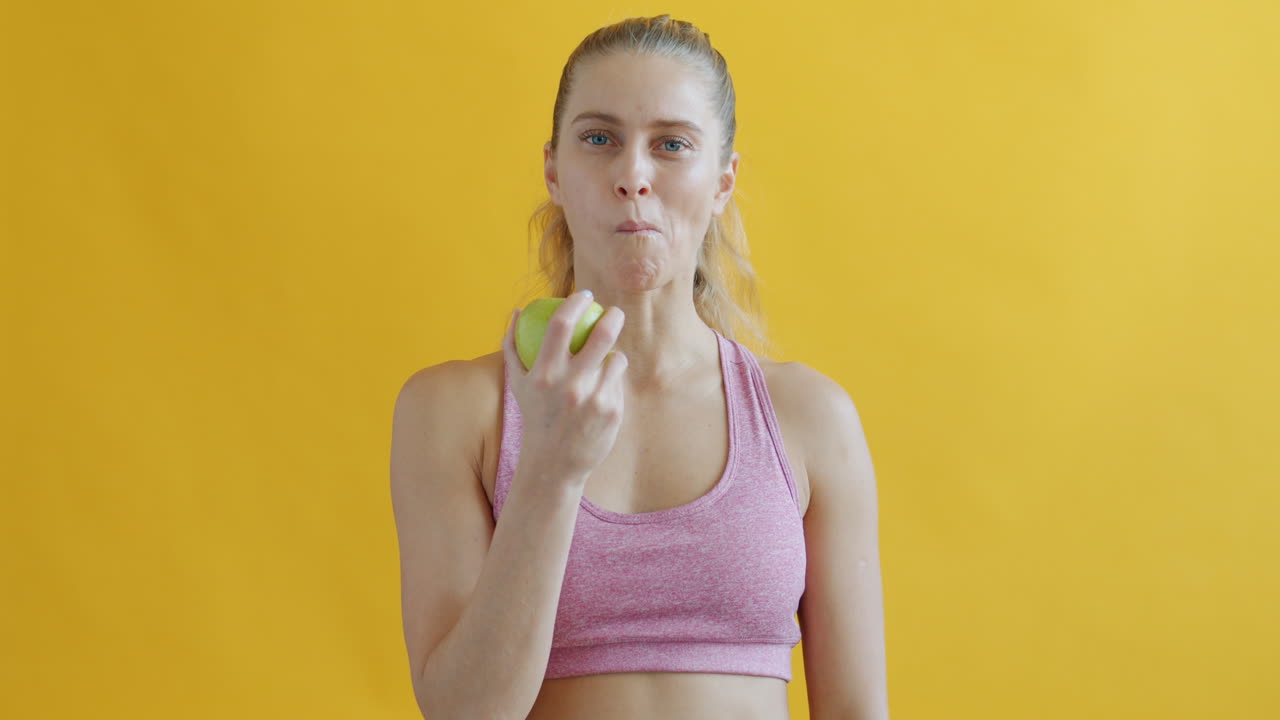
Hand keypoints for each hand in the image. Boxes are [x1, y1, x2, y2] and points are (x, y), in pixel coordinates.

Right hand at [501, 291, 627, 485]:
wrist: (554, 463)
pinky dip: (612, 380)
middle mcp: (570, 385)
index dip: (575, 303)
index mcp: (544, 374)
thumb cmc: (535, 417)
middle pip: (601, 335)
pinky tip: (604, 389)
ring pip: (615, 358)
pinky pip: (618, 382)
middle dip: (613, 317)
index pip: (561, 324)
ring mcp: (594, 399)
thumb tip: (516, 311)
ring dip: (612, 355)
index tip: (585, 295)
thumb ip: (512, 347)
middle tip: (614, 312)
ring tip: (605, 360)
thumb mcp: (518, 385)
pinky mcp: (612, 412)